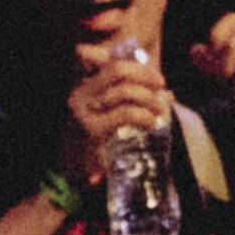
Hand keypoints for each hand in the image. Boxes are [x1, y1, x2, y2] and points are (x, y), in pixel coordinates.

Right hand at [59, 44, 166, 186]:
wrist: (68, 176)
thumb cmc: (90, 146)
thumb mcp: (105, 116)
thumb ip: (129, 101)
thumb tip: (166, 94)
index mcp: (81, 87)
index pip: (100, 58)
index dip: (130, 60)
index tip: (150, 72)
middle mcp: (80, 95)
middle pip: (118, 69)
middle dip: (145, 74)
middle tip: (160, 86)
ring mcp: (84, 111)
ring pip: (124, 91)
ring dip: (148, 98)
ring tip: (159, 109)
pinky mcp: (92, 130)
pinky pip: (125, 114)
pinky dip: (144, 116)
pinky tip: (151, 123)